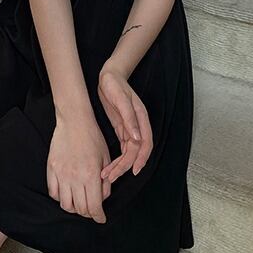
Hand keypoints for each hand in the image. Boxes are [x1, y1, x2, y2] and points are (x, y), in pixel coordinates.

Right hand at [47, 111, 110, 222]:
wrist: (74, 121)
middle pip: (80, 209)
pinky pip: (53, 192)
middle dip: (88, 213)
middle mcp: (75, 177)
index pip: (94, 207)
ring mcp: (61, 174)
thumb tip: (102, 198)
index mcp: (91, 175)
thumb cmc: (93, 137)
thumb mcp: (106, 158)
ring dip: (74, 208)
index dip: (99, 216)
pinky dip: (60, 198)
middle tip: (92, 210)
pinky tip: (67, 193)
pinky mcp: (51, 169)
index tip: (101, 218)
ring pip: (66, 204)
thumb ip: (106, 181)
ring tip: (79, 202)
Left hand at [97, 67, 152, 183]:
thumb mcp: (121, 100)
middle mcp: (138, 125)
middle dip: (125, 166)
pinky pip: (124, 148)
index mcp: (141, 119)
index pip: (144, 144)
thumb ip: (129, 119)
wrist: (109, 76)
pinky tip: (110, 165)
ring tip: (108, 175)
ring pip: (129, 152)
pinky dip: (118, 158)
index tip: (132, 171)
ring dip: (120, 165)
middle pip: (136, 151)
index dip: (140, 159)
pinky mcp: (122, 128)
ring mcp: (130, 127)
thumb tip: (137, 138)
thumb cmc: (115, 85)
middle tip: (112, 176)